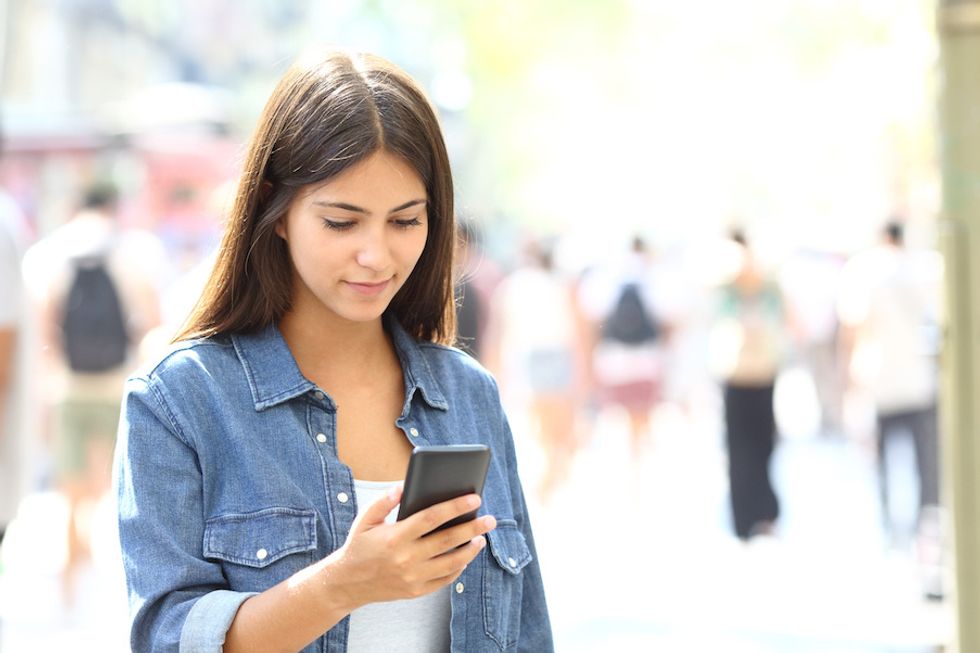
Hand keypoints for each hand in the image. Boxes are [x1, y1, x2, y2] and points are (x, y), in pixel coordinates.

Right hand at [326, 486, 495, 609]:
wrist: (346, 584)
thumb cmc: (358, 546)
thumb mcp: (365, 520)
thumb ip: (384, 501)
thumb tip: (404, 485)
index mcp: (394, 537)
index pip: (431, 518)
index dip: (455, 507)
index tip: (474, 498)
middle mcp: (405, 558)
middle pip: (447, 540)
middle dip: (473, 528)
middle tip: (490, 519)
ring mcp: (412, 578)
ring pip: (451, 563)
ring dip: (470, 550)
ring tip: (482, 537)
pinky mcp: (415, 591)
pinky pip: (444, 580)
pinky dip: (458, 568)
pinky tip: (465, 556)